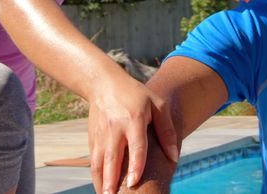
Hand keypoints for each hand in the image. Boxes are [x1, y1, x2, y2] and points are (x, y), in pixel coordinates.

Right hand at [88, 73, 177, 193]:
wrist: (103, 84)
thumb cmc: (136, 94)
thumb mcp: (158, 104)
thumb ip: (167, 130)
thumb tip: (174, 157)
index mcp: (133, 118)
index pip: (135, 145)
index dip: (135, 164)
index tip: (134, 182)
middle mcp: (115, 128)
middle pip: (112, 157)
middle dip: (111, 180)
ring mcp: (101, 134)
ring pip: (98, 162)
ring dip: (101, 182)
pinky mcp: (92, 138)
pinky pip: (93, 161)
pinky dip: (96, 176)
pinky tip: (102, 187)